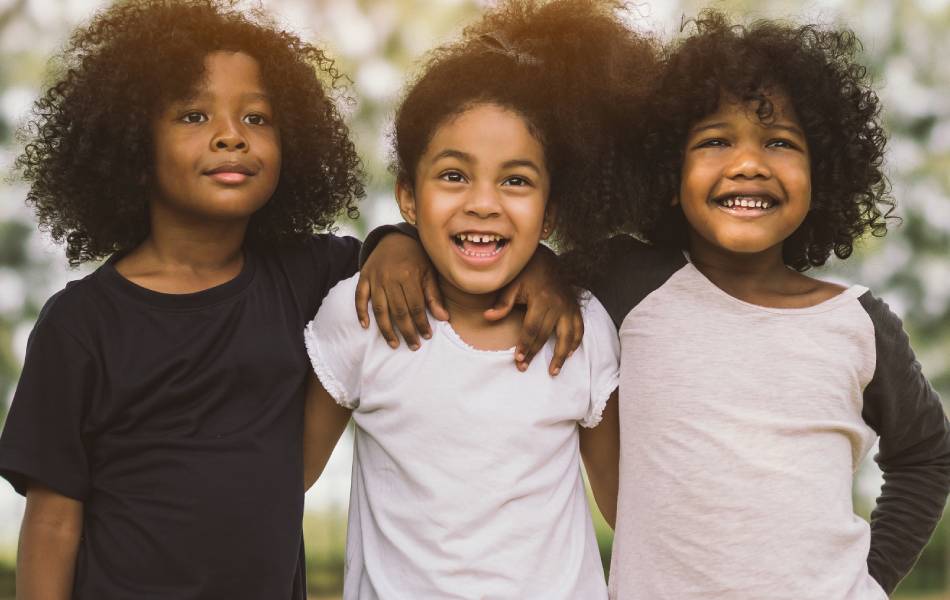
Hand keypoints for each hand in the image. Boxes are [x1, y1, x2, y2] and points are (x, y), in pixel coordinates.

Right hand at [356, 232, 448, 349]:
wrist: (394, 238)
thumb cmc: (416, 257)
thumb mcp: (428, 272)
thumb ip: (434, 295)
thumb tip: (444, 318)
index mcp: (408, 275)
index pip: (415, 306)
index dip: (421, 323)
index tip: (427, 336)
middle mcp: (390, 278)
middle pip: (398, 311)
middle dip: (407, 331)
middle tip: (413, 346)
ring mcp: (375, 278)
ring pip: (379, 309)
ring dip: (386, 329)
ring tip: (394, 344)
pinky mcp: (364, 277)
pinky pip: (360, 297)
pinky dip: (360, 312)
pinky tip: (365, 326)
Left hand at [484, 246, 582, 374]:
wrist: (546, 259)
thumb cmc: (526, 272)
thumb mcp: (512, 283)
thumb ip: (503, 302)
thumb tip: (488, 317)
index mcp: (541, 299)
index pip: (532, 328)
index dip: (525, 345)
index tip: (518, 359)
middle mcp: (558, 305)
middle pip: (546, 335)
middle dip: (535, 353)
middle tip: (523, 367)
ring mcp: (568, 307)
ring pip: (568, 336)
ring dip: (561, 355)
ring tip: (553, 371)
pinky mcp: (574, 307)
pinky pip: (580, 328)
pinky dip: (576, 342)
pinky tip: (570, 354)